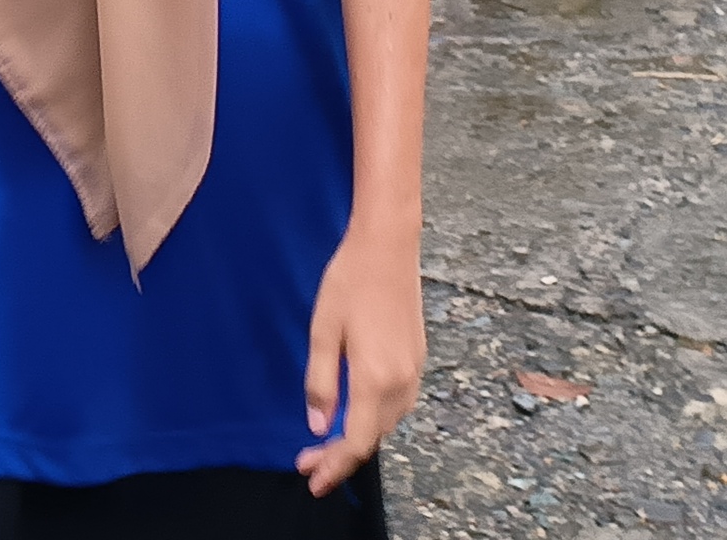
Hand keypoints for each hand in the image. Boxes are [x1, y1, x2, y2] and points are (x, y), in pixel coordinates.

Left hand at [294, 226, 423, 494]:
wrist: (388, 246)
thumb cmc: (349, 282)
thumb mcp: (323, 333)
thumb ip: (321, 384)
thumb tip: (319, 426)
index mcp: (375, 378)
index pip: (356, 440)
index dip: (334, 466)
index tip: (311, 479)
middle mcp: (401, 381)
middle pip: (374, 437)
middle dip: (342, 457)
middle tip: (309, 463)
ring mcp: (414, 370)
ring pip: (388, 423)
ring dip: (360, 439)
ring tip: (328, 445)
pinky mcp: (417, 359)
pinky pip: (398, 404)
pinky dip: (376, 419)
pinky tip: (357, 415)